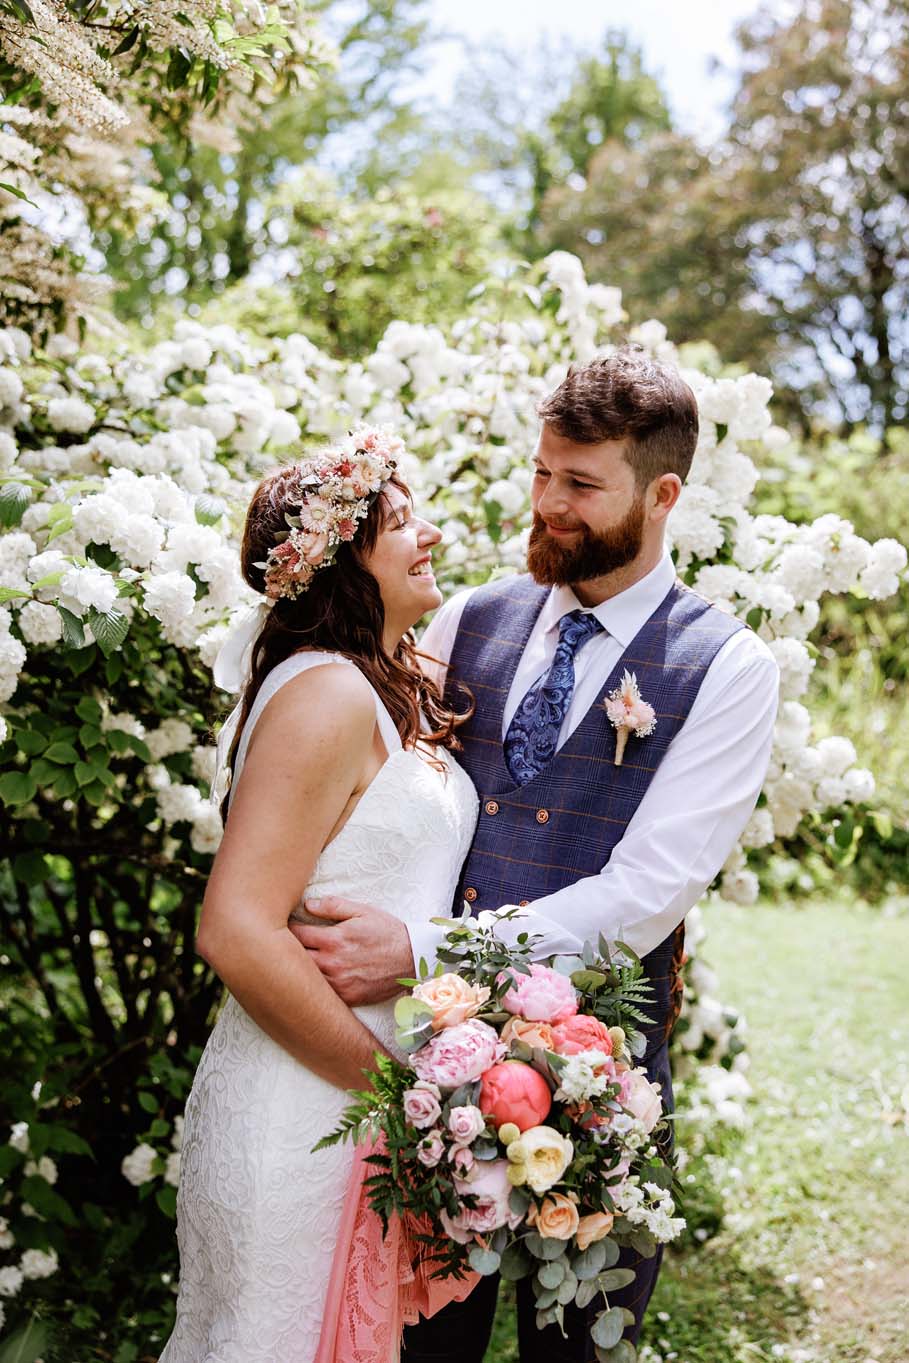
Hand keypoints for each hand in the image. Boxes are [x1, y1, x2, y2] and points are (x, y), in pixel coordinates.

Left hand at [289, 896, 415, 1004]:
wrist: (412, 958)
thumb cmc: (386, 931)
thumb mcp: (362, 911)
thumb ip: (333, 906)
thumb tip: (308, 904)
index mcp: (333, 939)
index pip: (295, 935)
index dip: (289, 929)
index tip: (288, 926)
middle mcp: (332, 964)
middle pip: (294, 959)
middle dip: (288, 950)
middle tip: (287, 944)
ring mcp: (338, 984)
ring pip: (305, 979)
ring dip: (300, 969)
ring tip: (298, 961)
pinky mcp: (347, 998)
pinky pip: (322, 993)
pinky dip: (316, 985)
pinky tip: (317, 977)